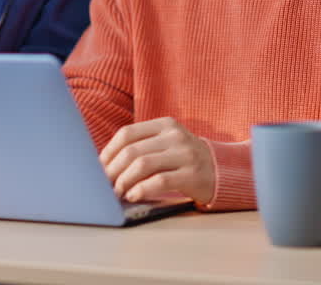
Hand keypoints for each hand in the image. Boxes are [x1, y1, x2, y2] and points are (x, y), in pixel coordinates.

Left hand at [100, 117, 214, 203]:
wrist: (222, 170)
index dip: (108, 151)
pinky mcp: (192, 174)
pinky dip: (142, 189)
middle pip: (132, 151)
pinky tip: (133, 196)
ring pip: (143, 164)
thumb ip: (142, 147)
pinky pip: (160, 181)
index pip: (127, 133)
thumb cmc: (184, 159)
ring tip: (117, 192)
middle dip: (113, 170)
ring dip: (124, 181)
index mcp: (165, 124)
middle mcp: (175, 136)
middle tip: (104, 185)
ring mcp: (185, 154)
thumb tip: (104, 165)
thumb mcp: (166, 144)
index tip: (98, 168)